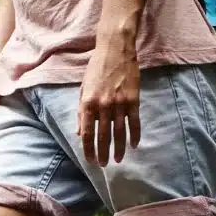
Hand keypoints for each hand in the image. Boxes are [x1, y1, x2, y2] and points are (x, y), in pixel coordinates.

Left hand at [78, 37, 140, 165]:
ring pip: (120, 132)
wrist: (115, 51)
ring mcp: (120, 103)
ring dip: (119, 148)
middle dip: (102, 152)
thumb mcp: (83, 89)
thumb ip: (81, 112)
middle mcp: (103, 105)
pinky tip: (134, 145)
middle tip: (103, 165)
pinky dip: (135, 135)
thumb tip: (80, 132)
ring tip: (118, 159)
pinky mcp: (134, 100)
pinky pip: (135, 122)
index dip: (88, 148)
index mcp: (87, 103)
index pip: (87, 133)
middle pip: (103, 136)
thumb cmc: (96, 69)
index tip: (89, 160)